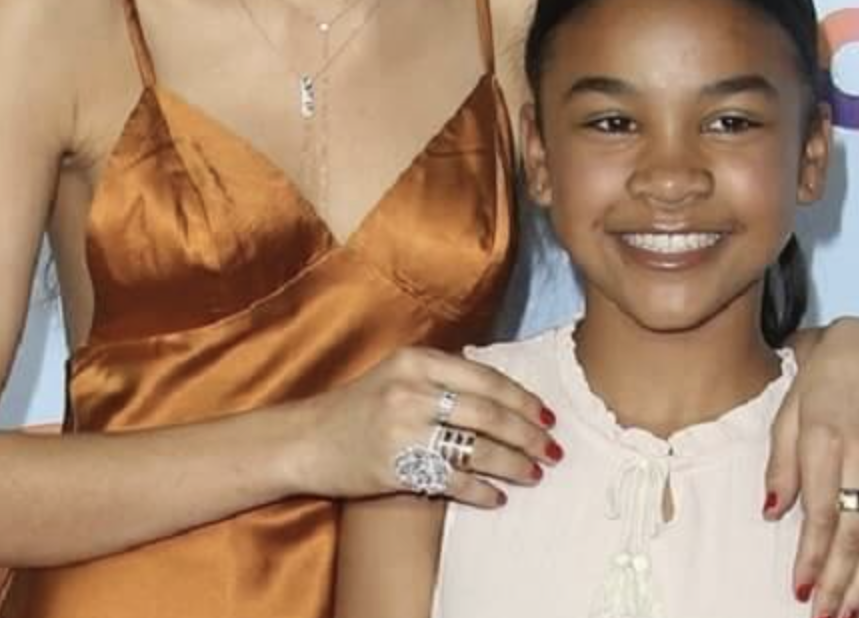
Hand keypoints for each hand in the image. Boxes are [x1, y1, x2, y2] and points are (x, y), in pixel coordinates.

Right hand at [295, 347, 562, 506]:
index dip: (522, 399)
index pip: (485, 378)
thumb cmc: (358, 407)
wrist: (305, 440)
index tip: (547, 415)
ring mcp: (402, 428)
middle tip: (552, 449)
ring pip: (477, 448)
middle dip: (528, 434)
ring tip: (535, 473)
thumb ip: (443, 376)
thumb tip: (504, 391)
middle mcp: (411, 390)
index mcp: (416, 361)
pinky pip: (452, 482)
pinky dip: (481, 492)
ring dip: (514, 464)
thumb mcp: (397, 375)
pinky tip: (497, 497)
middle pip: (488, 414)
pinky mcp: (395, 466)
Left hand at [768, 319, 858, 616]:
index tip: (799, 588)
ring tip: (847, 612)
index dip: (812, 557)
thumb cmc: (818, 384)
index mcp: (828, 442)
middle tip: (822, 615)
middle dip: (838, 583)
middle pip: (854, 535)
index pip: (822, 515)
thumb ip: (780, 465)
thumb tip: (773, 512)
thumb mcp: (785, 415)